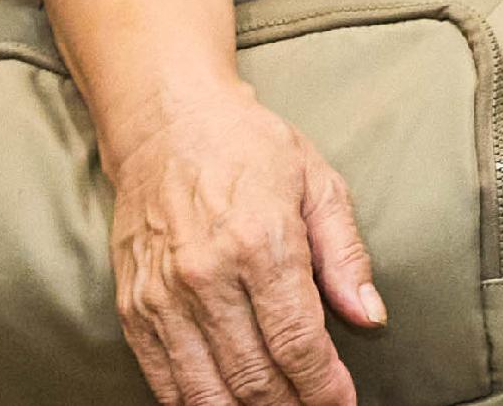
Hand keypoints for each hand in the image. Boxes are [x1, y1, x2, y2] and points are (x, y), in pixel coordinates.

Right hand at [103, 84, 385, 405]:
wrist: (167, 125)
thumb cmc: (251, 149)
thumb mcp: (319, 184)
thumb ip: (346, 255)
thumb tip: (370, 316)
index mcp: (261, 243)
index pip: (296, 340)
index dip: (323, 385)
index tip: (342, 404)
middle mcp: (206, 276)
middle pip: (252, 374)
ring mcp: (163, 297)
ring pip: (205, 389)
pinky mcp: (132, 309)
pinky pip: (163, 379)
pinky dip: (194, 404)